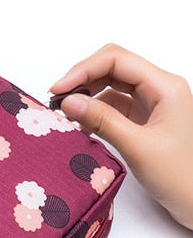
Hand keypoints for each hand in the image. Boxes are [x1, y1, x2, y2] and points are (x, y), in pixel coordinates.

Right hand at [50, 44, 192, 230]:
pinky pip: (113, 106)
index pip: (116, 60)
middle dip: (82, 79)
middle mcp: (159, 90)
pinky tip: (81, 124)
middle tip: (56, 100)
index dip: (83, 70)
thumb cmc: (181, 176)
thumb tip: (69, 102)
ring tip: (65, 113)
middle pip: (112, 68)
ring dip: (86, 95)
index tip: (58, 90)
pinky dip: (94, 111)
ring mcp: (151, 105)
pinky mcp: (144, 121)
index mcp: (165, 87)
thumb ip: (102, 121)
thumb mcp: (137, 147)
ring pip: (111, 86)